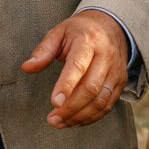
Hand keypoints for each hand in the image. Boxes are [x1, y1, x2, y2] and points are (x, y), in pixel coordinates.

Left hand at [21, 10, 127, 127]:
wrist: (110, 26)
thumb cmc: (80, 31)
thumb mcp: (59, 33)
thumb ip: (43, 51)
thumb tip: (27, 68)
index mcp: (88, 41)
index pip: (78, 66)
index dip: (66, 86)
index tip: (54, 103)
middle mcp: (106, 56)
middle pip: (90, 88)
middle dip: (70, 108)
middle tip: (52, 119)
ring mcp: (116, 70)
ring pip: (100, 100)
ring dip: (80, 116)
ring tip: (60, 122)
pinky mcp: (120, 82)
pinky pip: (108, 105)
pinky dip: (91, 117)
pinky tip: (75, 120)